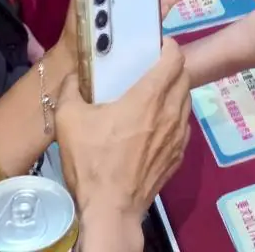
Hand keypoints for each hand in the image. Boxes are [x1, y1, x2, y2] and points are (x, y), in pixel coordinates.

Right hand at [56, 39, 190, 250]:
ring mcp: (178, 135)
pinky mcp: (178, 155)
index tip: (158, 44)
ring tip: (155, 93)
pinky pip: (183, 124)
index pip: (174, 59)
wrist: (111, 209)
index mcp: (148, 98)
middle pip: (184, 77)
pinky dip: (175, 115)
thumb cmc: (91, 162)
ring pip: (186, 100)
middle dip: (172, 66)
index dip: (170, 46)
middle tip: (153, 66)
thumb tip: (75, 76)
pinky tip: (156, 122)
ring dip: (175, 91)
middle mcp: (170, 112)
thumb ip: (70, 89)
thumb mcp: (68, 120)